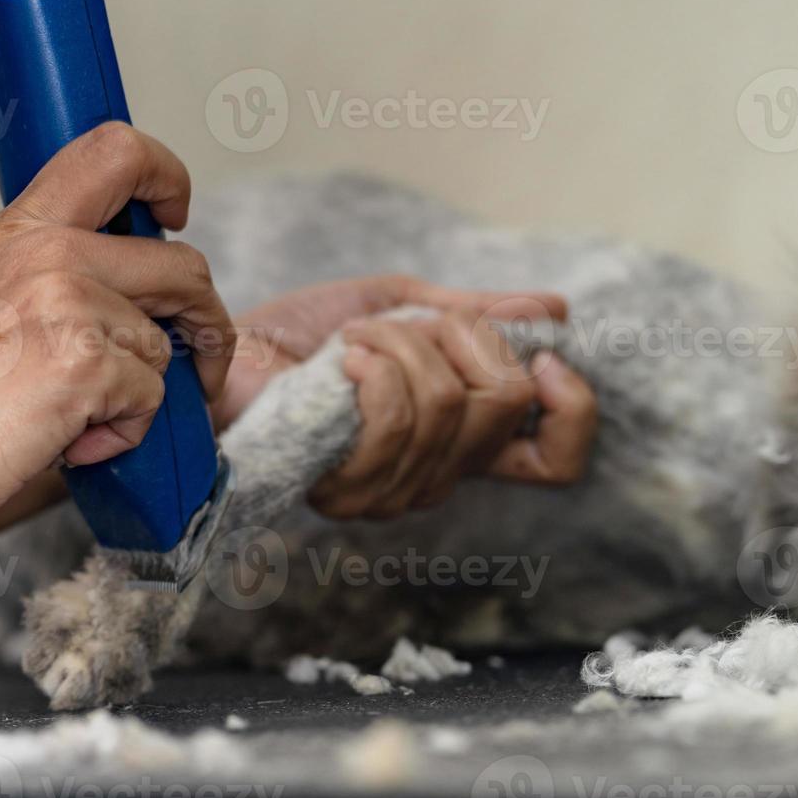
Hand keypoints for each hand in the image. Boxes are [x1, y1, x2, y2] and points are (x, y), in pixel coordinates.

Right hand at [0, 124, 233, 543]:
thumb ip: (61, 272)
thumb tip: (145, 292)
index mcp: (23, 227)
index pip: (115, 151)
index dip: (166, 174)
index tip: (174, 212)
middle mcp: (50, 253)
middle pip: (183, 264)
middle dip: (207, 323)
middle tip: (199, 364)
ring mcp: (71, 304)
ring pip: (166, 345)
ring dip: (140, 395)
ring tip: (77, 415)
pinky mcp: (87, 363)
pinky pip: (152, 398)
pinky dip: (124, 432)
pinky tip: (71, 438)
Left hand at [213, 277, 597, 519]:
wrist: (225, 351)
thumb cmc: (302, 337)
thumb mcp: (403, 308)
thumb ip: (477, 317)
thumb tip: (556, 312)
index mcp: (460, 441)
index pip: (558, 462)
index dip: (572, 410)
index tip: (543, 358)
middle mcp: (436, 476)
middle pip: (504, 405)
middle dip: (461, 335)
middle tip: (408, 323)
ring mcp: (393, 490)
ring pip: (450, 402)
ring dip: (404, 343)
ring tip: (360, 337)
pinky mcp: (346, 485)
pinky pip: (398, 414)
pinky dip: (376, 362)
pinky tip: (343, 358)